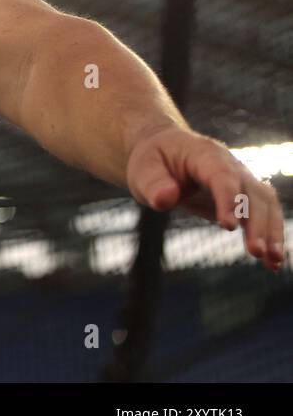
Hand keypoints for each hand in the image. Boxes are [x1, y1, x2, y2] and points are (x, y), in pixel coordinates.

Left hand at [127, 124, 284, 270]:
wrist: (164, 153)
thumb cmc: (153, 161)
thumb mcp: (143, 169)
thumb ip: (153, 184)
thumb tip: (165, 199)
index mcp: (205, 154)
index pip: (222, 177)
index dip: (228, 200)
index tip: (228, 227)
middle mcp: (230, 166)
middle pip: (251, 193)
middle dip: (257, 223)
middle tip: (256, 252)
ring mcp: (241, 181)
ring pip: (265, 204)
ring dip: (271, 232)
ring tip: (272, 261)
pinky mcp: (244, 198)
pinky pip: (264, 215)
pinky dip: (270, 237)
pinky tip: (272, 263)